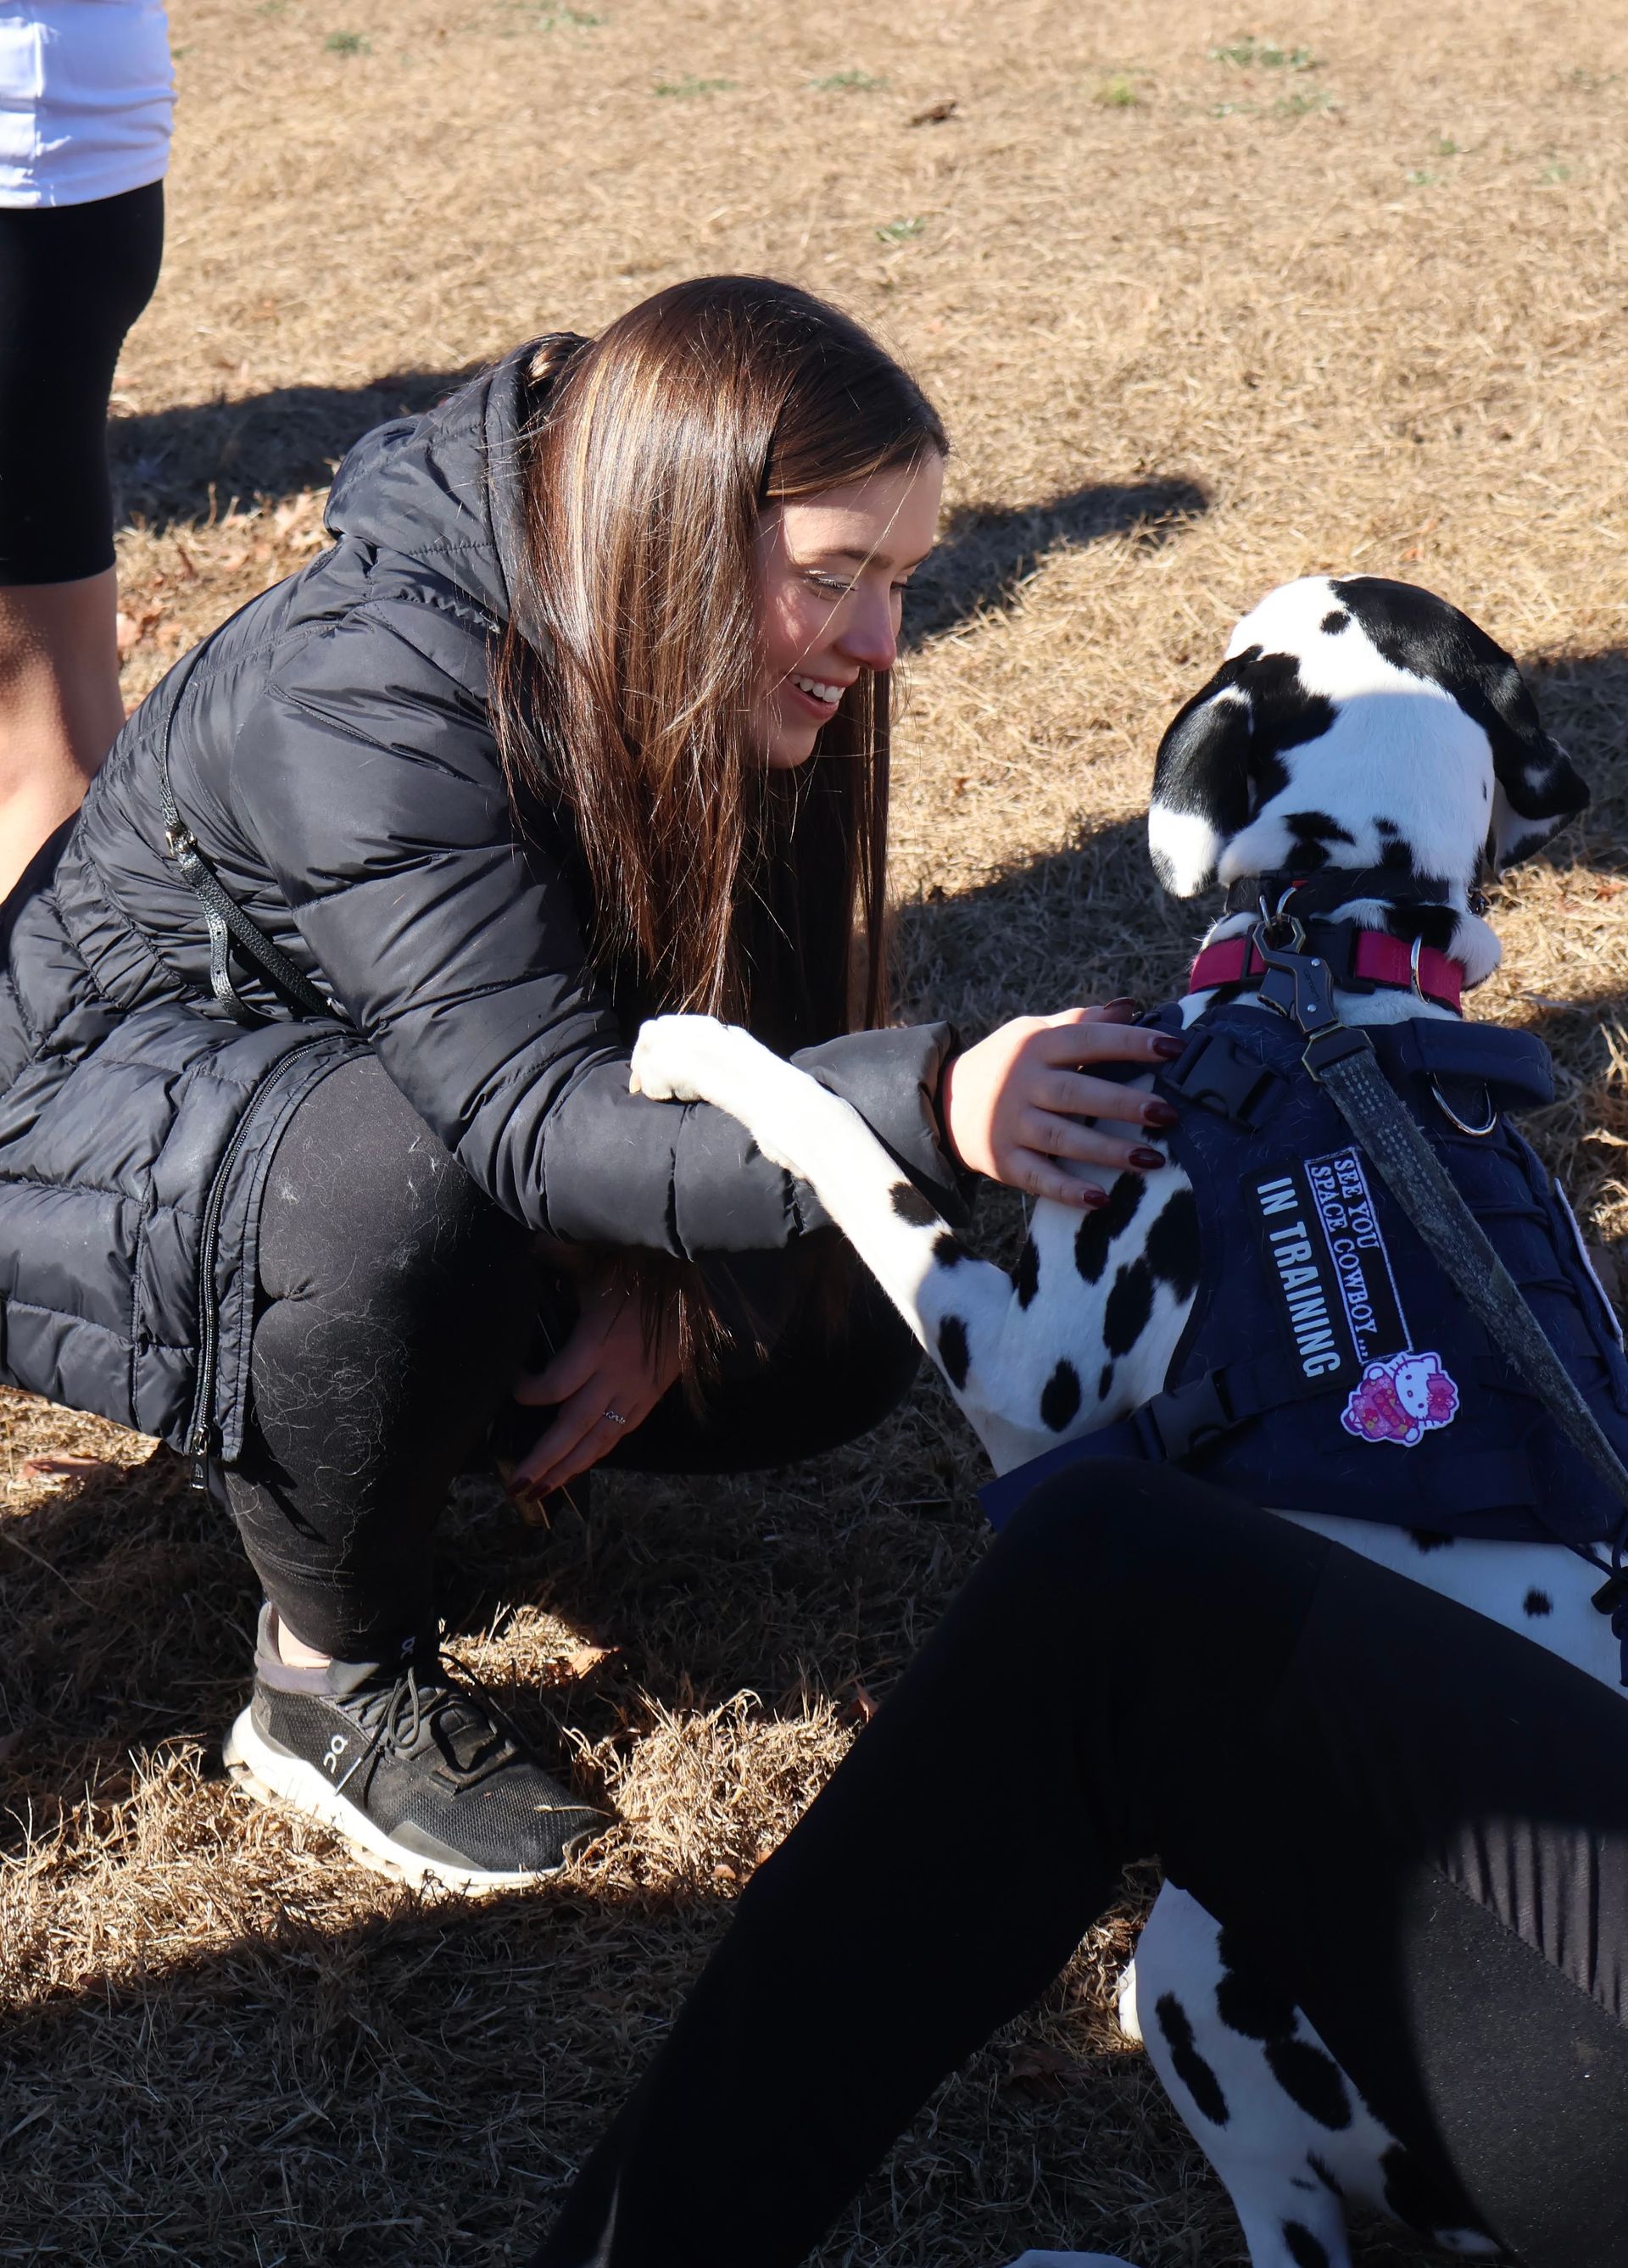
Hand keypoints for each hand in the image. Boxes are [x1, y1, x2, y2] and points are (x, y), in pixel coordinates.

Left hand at [509, 1265, 680, 1496]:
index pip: (554, 1386)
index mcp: (598, 1343)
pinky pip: (622, 1433)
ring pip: (599, 1440)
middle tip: (517, 1485)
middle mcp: (617, 1374)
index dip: (527, 1393)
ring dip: (568, 1468)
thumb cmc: (642, 1269)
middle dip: (543, 1459)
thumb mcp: (597, 1260)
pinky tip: (578, 1467)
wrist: (698, 1282)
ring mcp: (638, 1390)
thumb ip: (558, 1253)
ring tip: (540, 1492)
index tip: (510, 1386)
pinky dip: (598, 1453)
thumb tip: (527, 1239)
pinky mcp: (652, 1395)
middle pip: (573, 1427)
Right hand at [940, 1001, 1184, 1205]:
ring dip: (1108, 1151)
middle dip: (1124, 1103)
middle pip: (1077, 1093)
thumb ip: (1081, 1021)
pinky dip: (1068, 1190)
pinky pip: (1039, 1177)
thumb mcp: (1034, 1033)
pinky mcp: (1004, 1161)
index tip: (1174, 1049)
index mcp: (1036, 1046)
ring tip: (1152, 1160)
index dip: (1131, 1043)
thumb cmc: (1006, 1063)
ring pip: (1063, 1138)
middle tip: (1169, 1114)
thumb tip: (1131, 1006)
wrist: (944, 1102)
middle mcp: (1022, 1083)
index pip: (1088, 1039)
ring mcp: (1011, 1124)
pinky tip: (1101, 1199)